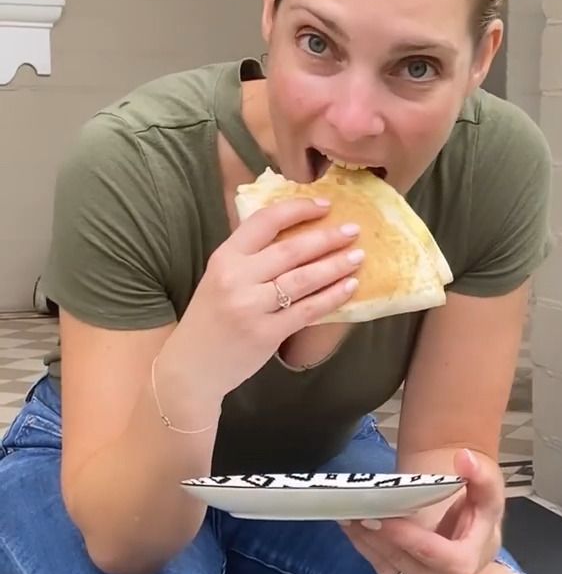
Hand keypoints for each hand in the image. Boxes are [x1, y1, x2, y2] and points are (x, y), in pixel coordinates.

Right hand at [158, 197, 362, 411]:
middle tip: (353, 231)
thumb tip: (297, 233)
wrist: (191, 367)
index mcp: (224, 257)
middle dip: (327, 238)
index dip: (298, 209)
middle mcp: (236, 278)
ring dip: (336, 266)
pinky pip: (308, 310)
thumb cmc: (211, 318)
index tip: (325, 206)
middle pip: (291, 250)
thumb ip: (250, 257)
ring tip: (358, 256)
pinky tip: (350, 287)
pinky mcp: (266, 334)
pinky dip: (332, 297)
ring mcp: (251, 307)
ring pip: (303, 279)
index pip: (265, 221)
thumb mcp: (219, 277)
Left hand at [342, 449, 503, 573]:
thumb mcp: (489, 496)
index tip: (381, 517)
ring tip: (347, 516)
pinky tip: (353, 529)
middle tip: (354, 510)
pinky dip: (365, 550)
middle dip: (376, 536)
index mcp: (467, 564)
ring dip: (364, 542)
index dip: (405, 537)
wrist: (473, 546)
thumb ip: (482, 477)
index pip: (432, 553)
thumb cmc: (480, 519)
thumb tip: (464, 458)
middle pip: (403, 562)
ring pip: (387, 570)